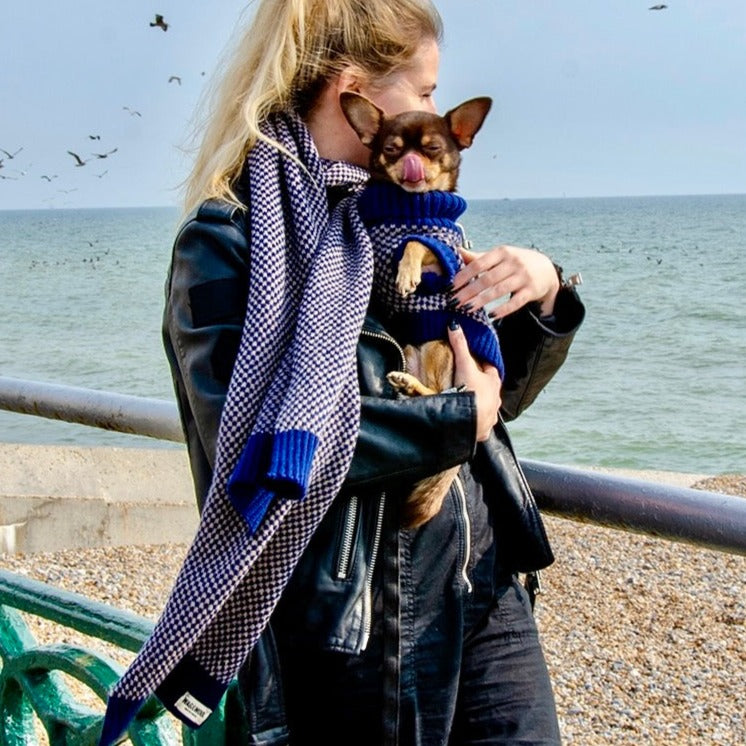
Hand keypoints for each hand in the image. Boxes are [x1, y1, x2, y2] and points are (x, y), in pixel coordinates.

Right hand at [448, 322, 500, 441]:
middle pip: (489, 390)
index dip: (483, 364)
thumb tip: (455, 324)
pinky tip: (467, 422)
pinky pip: (480, 426)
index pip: (490, 369)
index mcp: (493, 383)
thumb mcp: (463, 365)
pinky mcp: (483, 431)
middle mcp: (495, 400)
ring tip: (465, 403)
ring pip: (486, 408)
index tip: (475, 362)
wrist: (469, 420)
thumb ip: (459, 345)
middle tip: (467, 383)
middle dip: (480, 387)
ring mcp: (490, 416)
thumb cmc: (470, 392)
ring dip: (478, 405)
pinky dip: (474, 423)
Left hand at [452, 245, 559, 319]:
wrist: (546, 268)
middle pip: (488, 278)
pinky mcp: (531, 291)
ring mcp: (523, 277)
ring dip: (481, 300)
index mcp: (502, 252)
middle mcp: (513, 263)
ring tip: (467, 308)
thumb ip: (478, 257)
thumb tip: (456, 251)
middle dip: (469, 290)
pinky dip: (502, 309)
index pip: (480, 263)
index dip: (465, 274)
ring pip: (499, 290)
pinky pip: (515, 302)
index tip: (452, 285)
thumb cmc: (515, 262)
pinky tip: (490, 315)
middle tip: (454, 301)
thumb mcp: (499, 256)